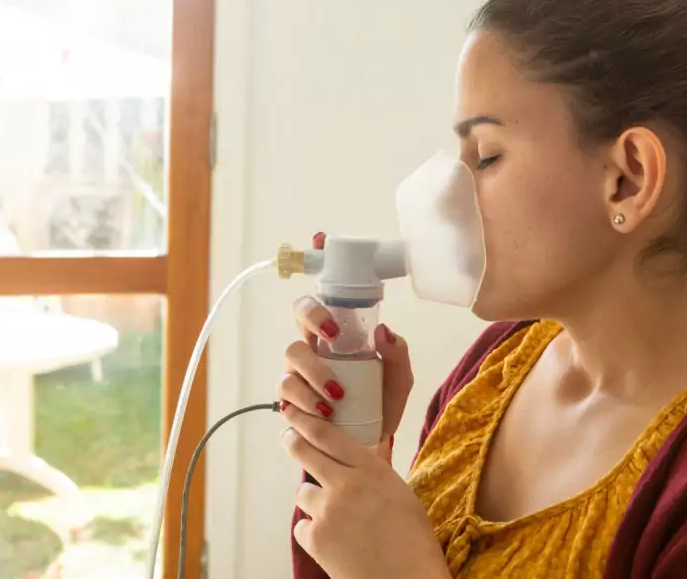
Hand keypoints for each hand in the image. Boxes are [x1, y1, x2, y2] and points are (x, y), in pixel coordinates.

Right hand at [278, 231, 413, 460]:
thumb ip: (399, 355)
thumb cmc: (382, 404)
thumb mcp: (400, 379)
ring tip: (336, 395)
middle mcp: (316, 344)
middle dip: (312, 317)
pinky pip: (286, 393)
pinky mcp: (291, 400)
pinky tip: (324, 412)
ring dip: (313, 373)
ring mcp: (300, 371)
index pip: (326, 292)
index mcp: (340, 331)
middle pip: (299, 312)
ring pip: (291, 354)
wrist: (370, 445)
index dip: (318, 262)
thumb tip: (384, 331)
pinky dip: (304, 401)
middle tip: (332, 336)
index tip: (321, 241)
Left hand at [282, 403, 450, 578]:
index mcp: (371, 470)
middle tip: (290, 439)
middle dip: (294, 442)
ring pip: (303, 492)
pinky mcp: (314, 539)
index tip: (296, 413)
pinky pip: (302, 524)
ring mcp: (327, 512)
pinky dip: (313, 529)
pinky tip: (334, 539)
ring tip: (337, 515)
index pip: (328, 435)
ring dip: (314, 499)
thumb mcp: (401, 493)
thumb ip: (379, 468)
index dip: (307, 421)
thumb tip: (374, 445)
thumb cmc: (412, 540)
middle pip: (304, 451)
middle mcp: (345, 484)